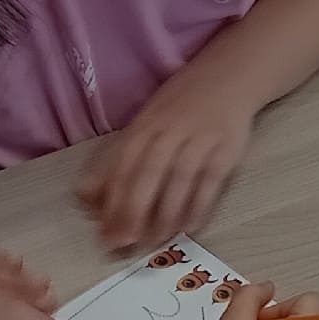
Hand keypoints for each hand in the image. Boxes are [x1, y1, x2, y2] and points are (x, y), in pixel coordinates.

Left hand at [77, 77, 256, 252]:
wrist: (231, 76)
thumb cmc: (181, 105)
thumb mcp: (147, 123)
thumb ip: (120, 158)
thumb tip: (87, 196)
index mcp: (145, 125)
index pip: (123, 166)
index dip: (111, 201)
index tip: (103, 232)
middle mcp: (169, 131)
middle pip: (147, 174)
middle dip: (133, 211)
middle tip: (123, 243)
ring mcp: (199, 139)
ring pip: (178, 180)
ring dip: (165, 214)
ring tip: (155, 241)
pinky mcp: (225, 149)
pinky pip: (210, 181)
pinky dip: (199, 205)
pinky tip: (189, 227)